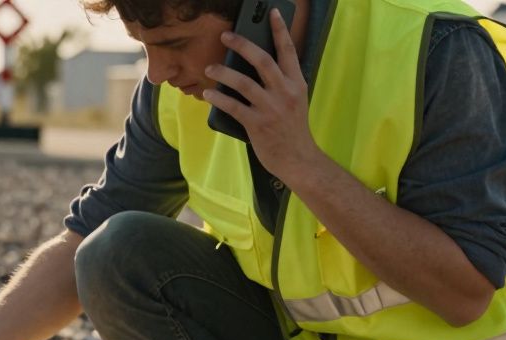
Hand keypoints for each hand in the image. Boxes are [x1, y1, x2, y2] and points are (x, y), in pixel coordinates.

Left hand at [201, 9, 324, 184]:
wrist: (297, 158)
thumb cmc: (292, 129)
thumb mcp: (294, 101)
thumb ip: (280, 84)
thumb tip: (254, 67)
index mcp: (296, 83)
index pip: (288, 50)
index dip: (280, 30)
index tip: (272, 12)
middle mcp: (285, 92)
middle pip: (262, 60)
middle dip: (242, 44)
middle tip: (225, 35)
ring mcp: (271, 108)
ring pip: (243, 82)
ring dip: (223, 73)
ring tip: (210, 68)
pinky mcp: (257, 124)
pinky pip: (233, 106)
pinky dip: (218, 99)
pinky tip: (208, 94)